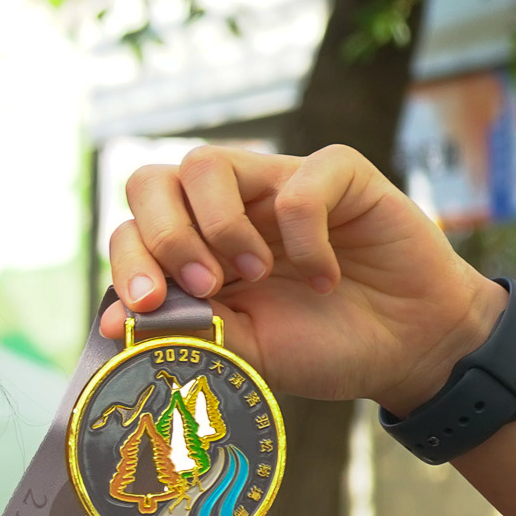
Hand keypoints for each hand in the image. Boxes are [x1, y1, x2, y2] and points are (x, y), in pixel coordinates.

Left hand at [104, 145, 502, 411]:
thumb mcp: (246, 352)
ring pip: (206, 163)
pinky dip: (305, 234)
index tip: (149, 305)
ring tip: (254, 275)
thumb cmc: (322, 348)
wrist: (405, 350)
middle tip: (203, 286)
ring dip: (219, 225)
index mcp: (193, 252)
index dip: (130, 260)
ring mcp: (276, 188)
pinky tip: (326, 276)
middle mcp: (226, 211)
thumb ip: (186, 332)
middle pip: (151, 180)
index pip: (131, 229)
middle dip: (163, 235)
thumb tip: (110, 323)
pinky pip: (300, 181)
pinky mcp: (339, 177)